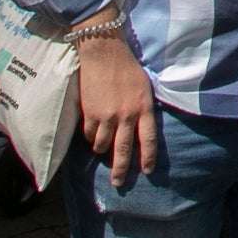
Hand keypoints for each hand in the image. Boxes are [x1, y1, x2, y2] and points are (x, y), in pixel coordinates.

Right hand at [76, 27, 160, 182]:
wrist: (104, 53)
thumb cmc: (127, 68)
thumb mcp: (144, 87)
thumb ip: (144, 108)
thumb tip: (142, 127)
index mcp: (144, 108)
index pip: (149, 140)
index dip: (148, 158)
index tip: (147, 171)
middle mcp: (126, 115)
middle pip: (124, 150)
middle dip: (121, 170)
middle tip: (118, 184)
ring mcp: (107, 116)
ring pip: (102, 145)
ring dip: (102, 150)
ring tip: (102, 152)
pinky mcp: (90, 113)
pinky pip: (89, 135)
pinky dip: (90, 138)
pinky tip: (92, 135)